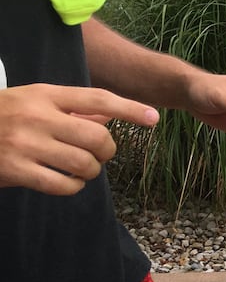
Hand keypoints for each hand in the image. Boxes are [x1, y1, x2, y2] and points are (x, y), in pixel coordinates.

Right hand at [0, 84, 158, 194]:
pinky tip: (67, 182)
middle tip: (101, 154)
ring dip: (91, 171)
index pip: (97, 98)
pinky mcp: (15, 171)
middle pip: (96, 136)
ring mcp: (24, 144)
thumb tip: (112, 113)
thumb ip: (73, 108)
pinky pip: (62, 185)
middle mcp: (36, 116)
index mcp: (44, 94)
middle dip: (107, 150)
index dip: (130, 108)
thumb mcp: (36, 101)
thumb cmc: (4, 115)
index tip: (154, 117)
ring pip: (83, 163)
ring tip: (82, 169)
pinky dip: (73, 187)